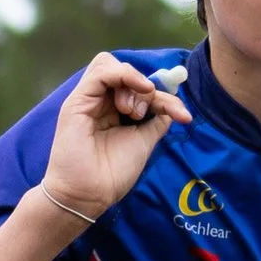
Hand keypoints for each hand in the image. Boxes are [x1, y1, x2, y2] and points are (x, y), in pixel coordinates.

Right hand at [40, 52, 194, 220]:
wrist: (88, 195)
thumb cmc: (112, 174)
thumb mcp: (144, 141)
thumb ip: (156, 120)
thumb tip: (170, 105)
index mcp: (114, 111)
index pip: (140, 87)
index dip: (165, 95)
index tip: (182, 116)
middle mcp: (100, 102)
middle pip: (126, 73)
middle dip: (146, 90)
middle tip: (143, 116)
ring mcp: (88, 100)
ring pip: (112, 65)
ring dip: (133, 83)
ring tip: (133, 112)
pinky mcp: (77, 101)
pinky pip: (101, 70)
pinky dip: (124, 74)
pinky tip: (140, 90)